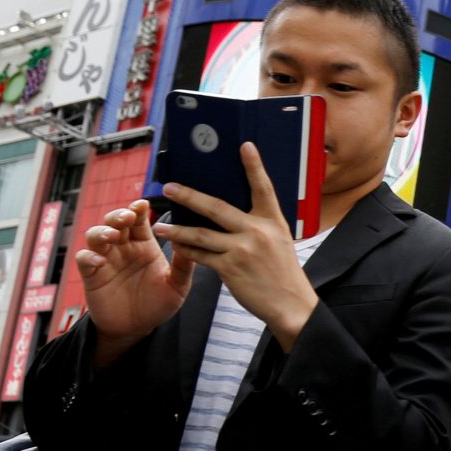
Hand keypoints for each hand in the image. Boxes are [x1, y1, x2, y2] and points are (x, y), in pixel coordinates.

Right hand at [77, 197, 192, 360]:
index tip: (142, 204)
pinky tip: (98, 260)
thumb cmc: (158, 304)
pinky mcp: (92, 274)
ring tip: (113, 236)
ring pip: (96, 234)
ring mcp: (106, 259)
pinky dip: (88, 256)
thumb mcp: (177, 286)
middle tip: (127, 217)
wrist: (136, 329)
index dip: (138, 209)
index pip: (139, 220)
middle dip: (119, 215)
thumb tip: (191, 242)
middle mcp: (123, 248)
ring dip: (102, 231)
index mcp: (144, 245)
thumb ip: (183, 266)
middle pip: (115, 221)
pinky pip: (84, 258)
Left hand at [152, 144, 319, 348]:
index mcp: (273, 221)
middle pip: (217, 208)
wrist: (290, 304)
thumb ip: (258, 225)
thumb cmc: (282, 272)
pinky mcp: (230, 269)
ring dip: (177, 229)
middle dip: (189, 196)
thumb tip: (229, 213)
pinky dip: (187, 251)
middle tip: (169, 188)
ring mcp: (242, 250)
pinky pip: (201, 256)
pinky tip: (176, 247)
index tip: (245, 146)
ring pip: (201, 234)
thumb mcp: (278, 240)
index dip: (254, 166)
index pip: (263, 188)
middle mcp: (257, 231)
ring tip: (160, 225)